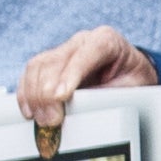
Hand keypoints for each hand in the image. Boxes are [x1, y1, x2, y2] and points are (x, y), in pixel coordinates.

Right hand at [15, 27, 155, 130]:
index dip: (70, 74)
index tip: (61, 96)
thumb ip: (110, 93)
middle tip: (50, 120)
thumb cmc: (133, 77)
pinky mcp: (50, 62)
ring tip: (40, 119)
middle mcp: (82, 41)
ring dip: (35, 95)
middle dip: (49, 93)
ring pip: (39, 66)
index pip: (86, 52)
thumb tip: (83, 108)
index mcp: (106, 40)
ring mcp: (64, 50)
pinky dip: (26, 92)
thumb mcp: (133, 86)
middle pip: (56, 61)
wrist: (130, 71)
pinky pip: (31, 73)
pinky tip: (29, 110)